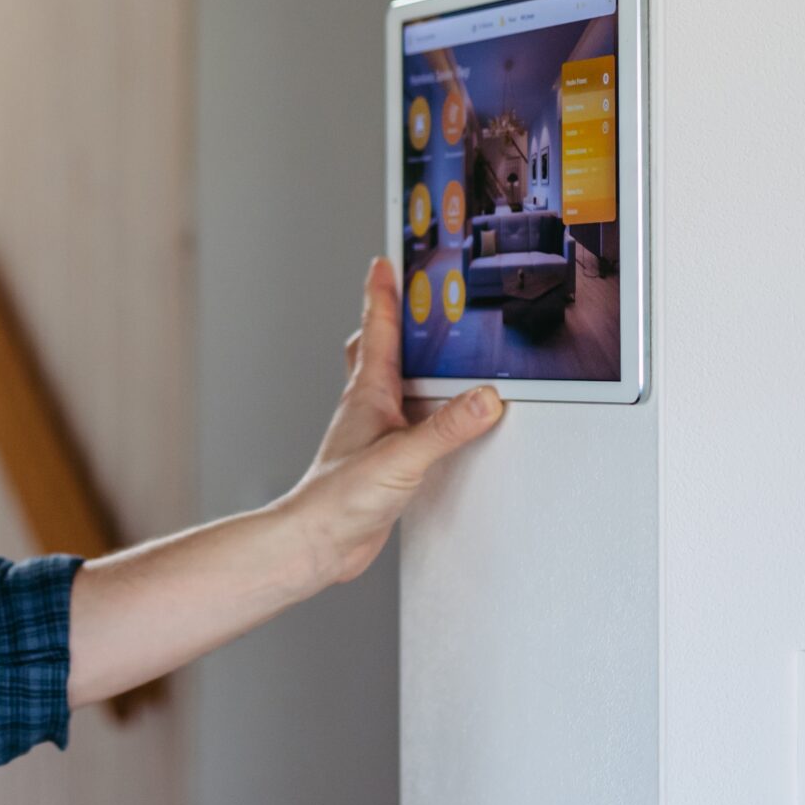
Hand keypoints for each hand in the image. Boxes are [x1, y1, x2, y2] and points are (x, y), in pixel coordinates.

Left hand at [278, 258, 503, 585]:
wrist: (317, 543)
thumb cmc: (338, 498)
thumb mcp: (403, 457)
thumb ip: (446, 429)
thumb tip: (486, 399)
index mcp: (368, 393)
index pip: (377, 329)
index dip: (382, 293)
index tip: (386, 261)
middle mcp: (369, 407)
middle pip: (380, 349)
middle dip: (395, 319)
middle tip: (414, 294)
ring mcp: (375, 432)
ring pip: (395, 384)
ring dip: (415, 363)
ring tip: (443, 348)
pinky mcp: (385, 460)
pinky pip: (409, 421)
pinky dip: (428, 409)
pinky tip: (445, 421)